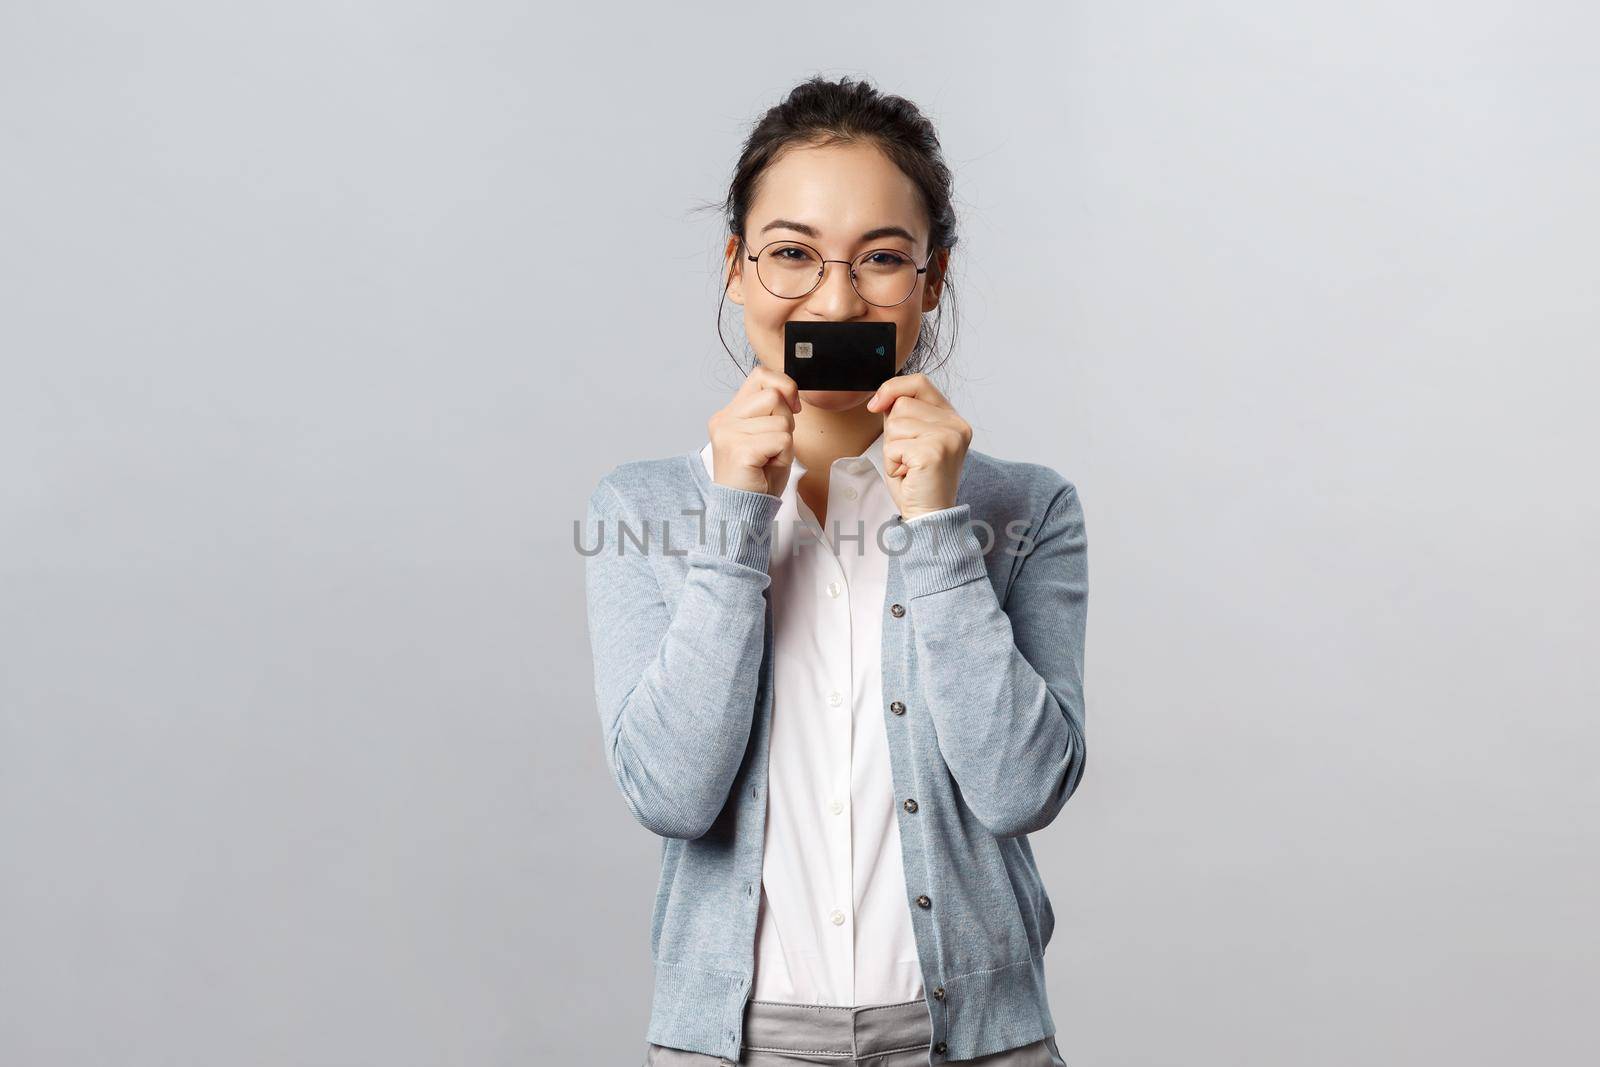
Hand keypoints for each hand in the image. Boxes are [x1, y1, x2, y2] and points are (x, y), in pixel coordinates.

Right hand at [708, 365, 801, 496]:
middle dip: (787, 420)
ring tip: (769, 458)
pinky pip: (781, 439)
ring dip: (785, 442)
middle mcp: (724, 420)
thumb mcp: (766, 435)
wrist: (741, 511)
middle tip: (774, 444)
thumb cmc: (756, 477)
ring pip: (781, 420)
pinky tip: (767, 466)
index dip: (784, 386)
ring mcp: (729, 434)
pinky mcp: (739, 449)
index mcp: (729, 413)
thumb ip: (773, 410)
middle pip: (774, 395)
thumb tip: (790, 391)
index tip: (792, 408)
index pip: (760, 375)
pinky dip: (784, 455)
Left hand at [865, 373, 971, 519]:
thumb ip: (902, 414)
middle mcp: (956, 425)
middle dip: (893, 431)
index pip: (920, 382)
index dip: (893, 388)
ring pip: (895, 424)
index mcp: (953, 418)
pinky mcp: (934, 452)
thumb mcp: (910, 439)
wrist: (928, 515)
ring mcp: (948, 437)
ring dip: (891, 448)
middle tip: (906, 455)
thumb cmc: (917, 480)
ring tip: (908, 465)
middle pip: (902, 403)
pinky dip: (892, 462)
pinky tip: (908, 474)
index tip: (875, 405)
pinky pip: (893, 445)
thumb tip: (881, 396)